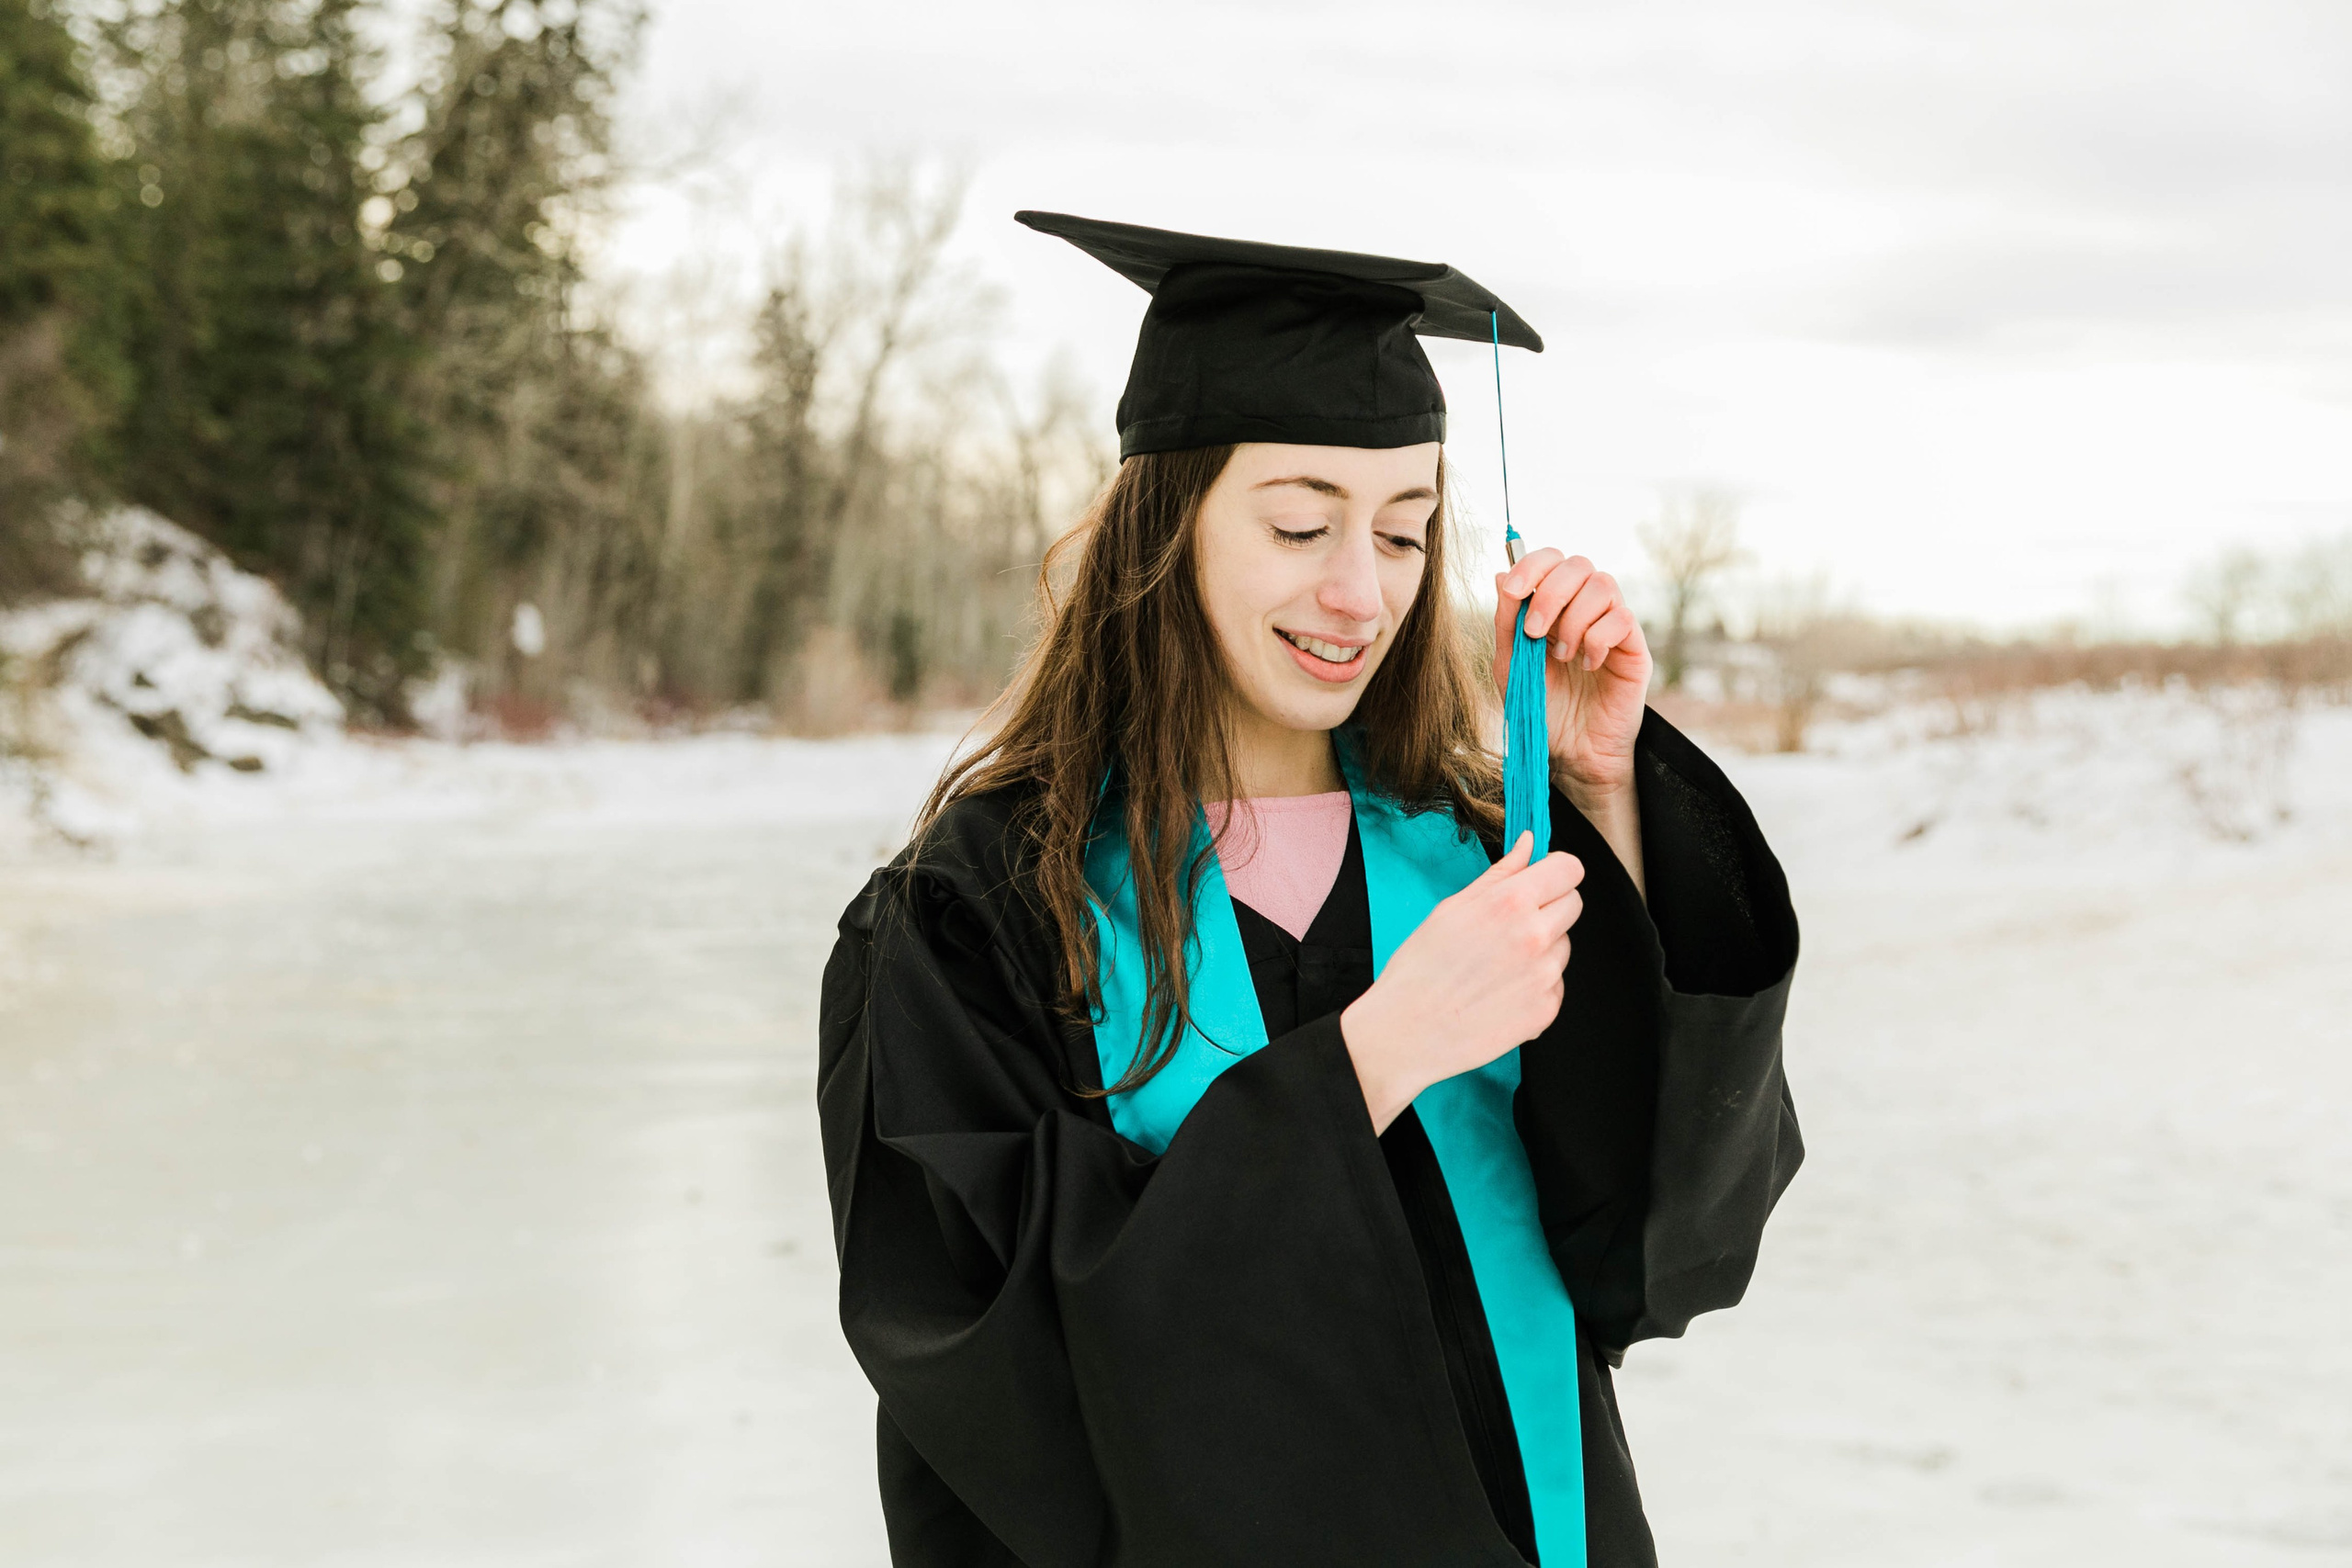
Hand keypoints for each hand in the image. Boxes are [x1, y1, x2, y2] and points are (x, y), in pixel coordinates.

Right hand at [1339, 832, 1584, 1130]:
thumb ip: (1500, 873)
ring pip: (1563, 946)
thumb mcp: (1452, 908)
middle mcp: (1535, 936)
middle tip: (1511, 925)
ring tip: (1497, 965)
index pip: (1570, 870)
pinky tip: (1500, 992)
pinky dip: (1535, 985)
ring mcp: (1545, 976)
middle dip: (1551, 907)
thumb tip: (1530, 843)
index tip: (1543, 880)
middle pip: (1574, 904)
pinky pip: (1555, 983)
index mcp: (1511, 903)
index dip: (1557, 872)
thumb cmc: (1420, 967)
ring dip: (1542, 949)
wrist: (1407, 1031)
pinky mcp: (1546, 1010)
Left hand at [1493, 551, 1651, 799]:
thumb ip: (1506, 621)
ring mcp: (1612, 625)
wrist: (1570, 752)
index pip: (1551, 560)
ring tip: (1562, 656)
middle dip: (1551, 593)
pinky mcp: (1634, 647)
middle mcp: (1585, 608)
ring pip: (1603, 585)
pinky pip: (1623, 619)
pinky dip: (1597, 639)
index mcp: (1554, 606)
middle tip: (1535, 632)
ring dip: (1574, 619)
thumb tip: (1501, 574)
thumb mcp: (1511, 664)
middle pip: (1579, 564)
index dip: (1532, 565)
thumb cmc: (1541, 707)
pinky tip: (1588, 666)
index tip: (1513, 591)